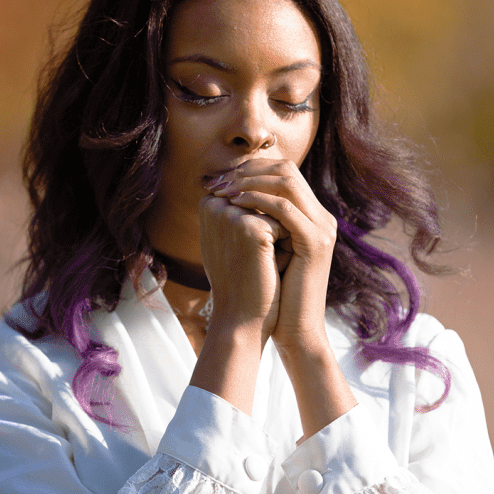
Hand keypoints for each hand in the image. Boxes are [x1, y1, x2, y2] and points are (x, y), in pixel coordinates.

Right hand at [198, 191, 283, 348]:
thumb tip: (267, 176)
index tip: (247, 249)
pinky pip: (285, 223)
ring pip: (278, 208)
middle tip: (256, 258)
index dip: (264, 219)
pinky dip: (285, 245)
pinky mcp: (250, 228)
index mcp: (208, 202)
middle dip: (274, 224)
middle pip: (268, 196)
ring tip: (261, 261)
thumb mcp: (234, 236)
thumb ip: (240, 206)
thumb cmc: (240, 278)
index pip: (256, 191)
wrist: (241, 317)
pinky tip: (268, 266)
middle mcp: (215, 204)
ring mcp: (230, 215)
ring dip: (280, 234)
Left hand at [205, 161, 336, 358]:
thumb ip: (256, 222)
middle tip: (219, 179)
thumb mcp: (264, 250)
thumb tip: (226, 198)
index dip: (249, 169)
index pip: (282, 172)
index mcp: (311, 216)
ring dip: (250, 181)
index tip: (219, 177)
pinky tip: (236, 203)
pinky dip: (258, 201)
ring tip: (223, 189)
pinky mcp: (315, 243)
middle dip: (248, 170)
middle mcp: (321, 217)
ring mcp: (322, 228)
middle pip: (286, 170)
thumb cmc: (274, 293)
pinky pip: (285, 208)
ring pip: (286, 182)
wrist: (295, 328)